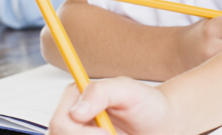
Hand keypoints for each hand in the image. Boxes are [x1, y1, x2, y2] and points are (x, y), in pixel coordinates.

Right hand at [49, 78, 173, 134]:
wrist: (162, 123)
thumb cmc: (148, 104)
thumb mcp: (130, 91)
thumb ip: (102, 92)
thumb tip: (76, 111)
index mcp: (76, 97)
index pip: (60, 122)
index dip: (78, 133)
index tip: (105, 132)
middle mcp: (73, 117)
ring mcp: (80, 132)